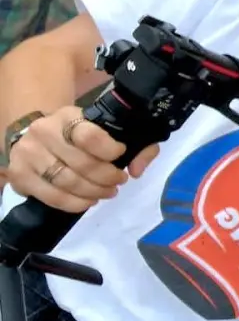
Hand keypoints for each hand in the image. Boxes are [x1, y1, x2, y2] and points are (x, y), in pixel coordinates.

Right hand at [5, 107, 158, 211]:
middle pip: (82, 164)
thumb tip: (136, 170)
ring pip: (68, 183)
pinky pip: (52, 197)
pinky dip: (75, 203)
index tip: (120, 154)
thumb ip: (135, 145)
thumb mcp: (104, 129)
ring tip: (107, 192)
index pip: (89, 136)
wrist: (36, 137)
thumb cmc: (76, 135)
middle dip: (107, 178)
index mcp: (68, 116)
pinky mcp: (19, 175)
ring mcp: (28, 154)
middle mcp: (44, 132)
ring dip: (93, 193)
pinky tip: (87, 201)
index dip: (110, 151)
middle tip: (118, 181)